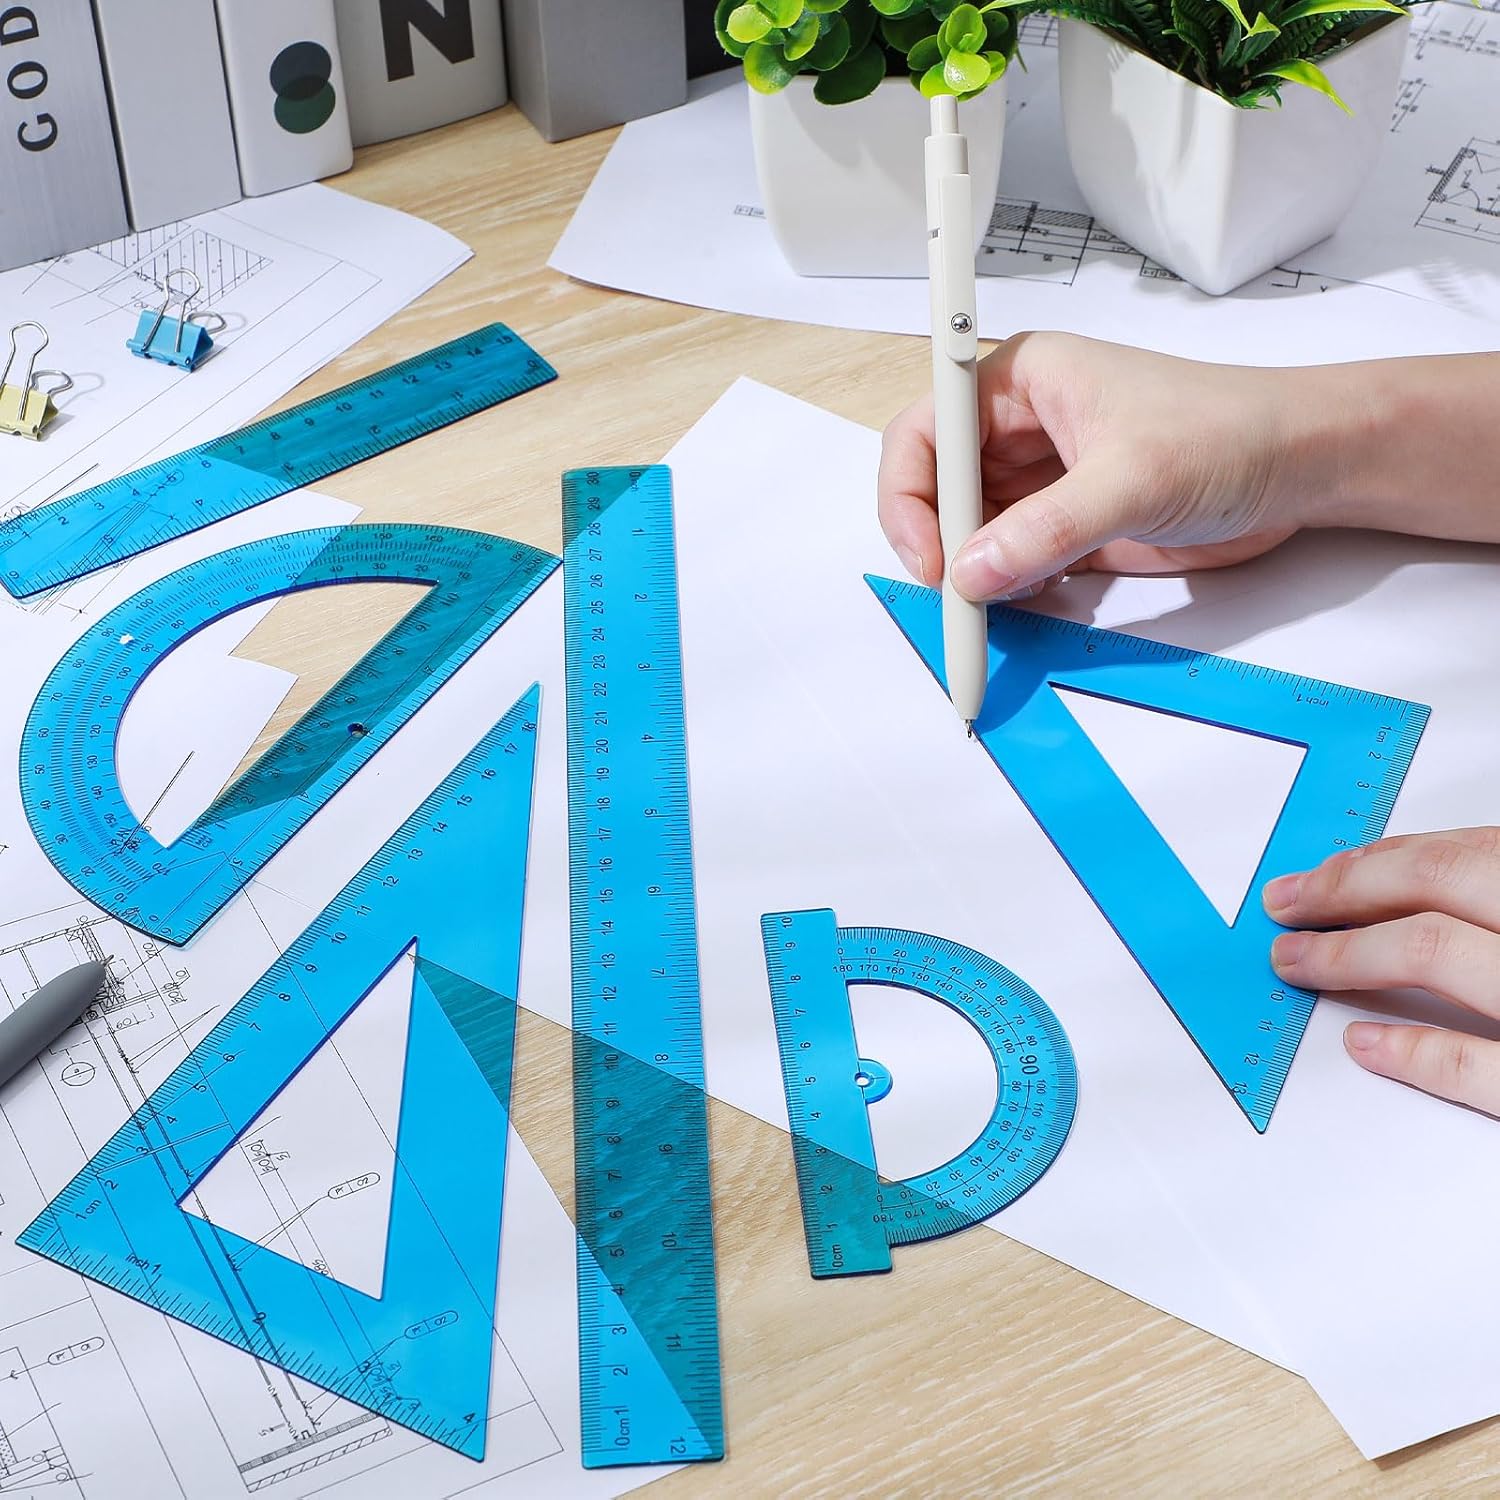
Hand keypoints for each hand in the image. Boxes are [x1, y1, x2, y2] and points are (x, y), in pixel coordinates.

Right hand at [878, 331, 1311, 600]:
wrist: (1302, 468)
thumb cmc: (1229, 432)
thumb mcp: (1132, 478)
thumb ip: (1047, 529)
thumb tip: (972, 575)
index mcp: (1020, 381)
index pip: (925, 432)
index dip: (910, 496)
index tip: (932, 558)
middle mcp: (1019, 427)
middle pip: (937, 490)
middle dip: (941, 547)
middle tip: (956, 602)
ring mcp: (1040, 480)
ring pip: (970, 534)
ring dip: (973, 576)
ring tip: (991, 610)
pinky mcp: (1064, 526)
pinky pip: (1009, 564)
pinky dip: (1005, 591)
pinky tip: (1028, 601)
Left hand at [1263, 829, 1499, 1115]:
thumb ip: (1490, 907)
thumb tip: (1405, 896)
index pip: (1460, 854)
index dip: (1377, 861)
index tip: (1320, 876)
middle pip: (1438, 880)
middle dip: (1345, 889)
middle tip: (1285, 906)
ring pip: (1436, 949)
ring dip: (1349, 954)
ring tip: (1296, 964)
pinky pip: (1475, 1064)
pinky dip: (1413, 1049)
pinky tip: (1362, 1044)